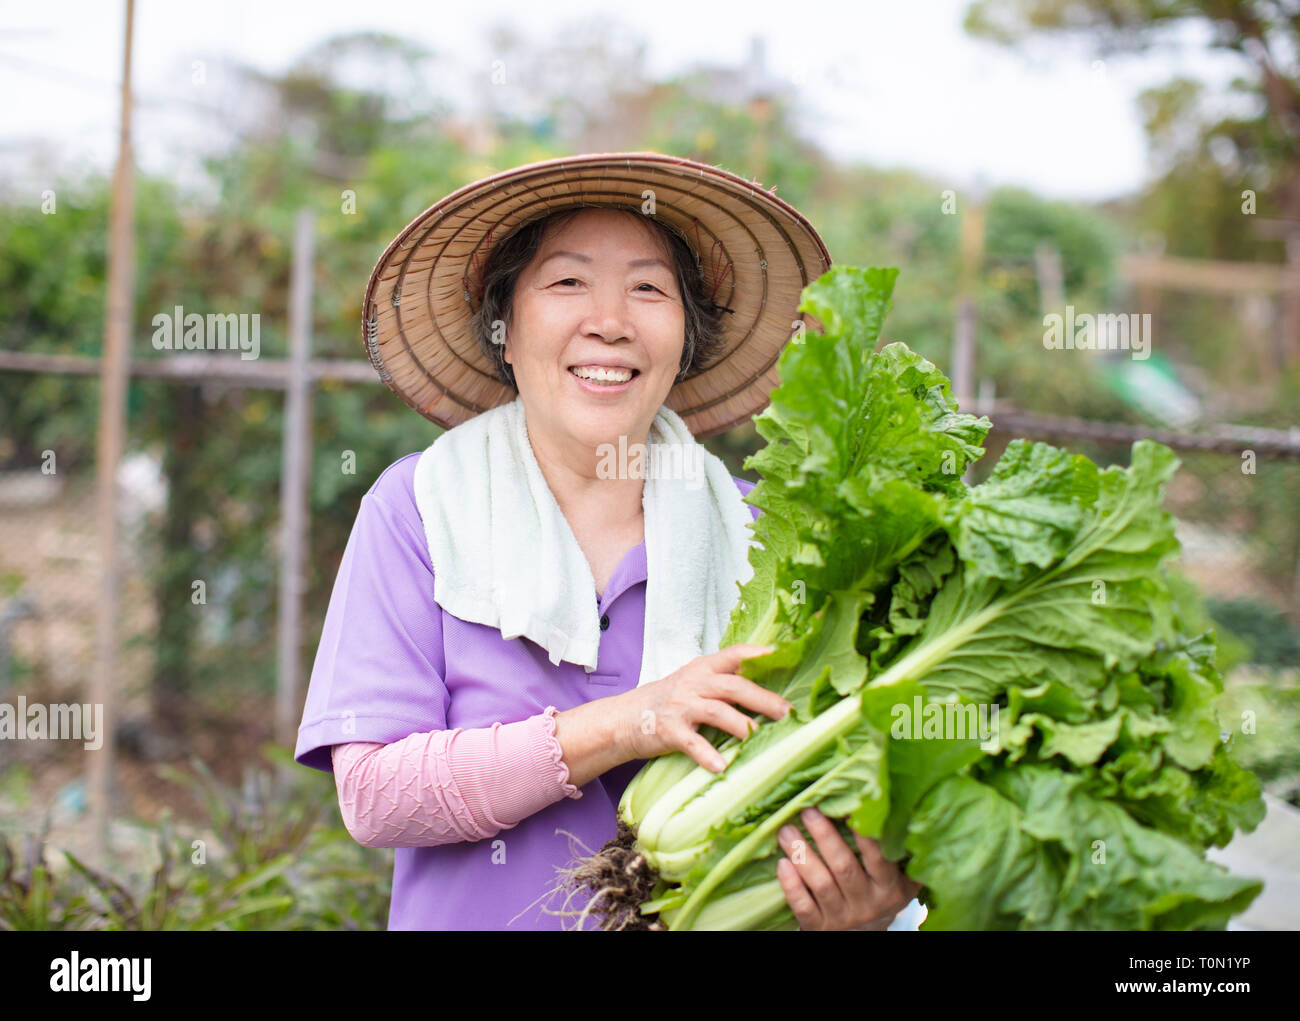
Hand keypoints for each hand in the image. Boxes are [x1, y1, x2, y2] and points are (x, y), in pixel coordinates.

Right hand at [615, 644, 790, 772]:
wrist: (627, 717)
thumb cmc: (671, 701)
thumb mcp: (696, 682)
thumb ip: (725, 682)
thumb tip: (770, 690)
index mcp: (704, 668)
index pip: (734, 654)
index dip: (758, 654)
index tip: (783, 656)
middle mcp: (693, 683)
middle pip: (733, 686)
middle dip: (762, 699)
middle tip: (786, 712)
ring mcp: (681, 706)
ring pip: (717, 711)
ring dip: (742, 725)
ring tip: (761, 738)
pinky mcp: (668, 730)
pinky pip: (691, 742)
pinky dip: (707, 754)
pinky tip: (722, 766)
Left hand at [776, 807, 922, 930]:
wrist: (864, 939)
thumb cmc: (879, 899)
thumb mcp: (900, 883)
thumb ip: (902, 855)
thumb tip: (905, 812)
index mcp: (889, 888)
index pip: (878, 858)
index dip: (863, 833)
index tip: (847, 806)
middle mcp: (867, 904)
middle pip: (844, 867)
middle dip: (825, 837)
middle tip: (808, 811)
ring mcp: (842, 918)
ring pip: (821, 884)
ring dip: (801, 855)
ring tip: (786, 831)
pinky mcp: (819, 928)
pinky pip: (803, 907)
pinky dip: (791, 886)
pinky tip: (782, 864)